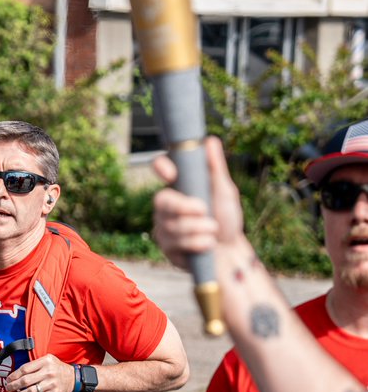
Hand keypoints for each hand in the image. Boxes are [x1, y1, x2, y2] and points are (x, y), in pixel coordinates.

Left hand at [4, 355, 73, 391]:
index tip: (8, 379)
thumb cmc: (56, 368)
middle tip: (8, 388)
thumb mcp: (47, 360)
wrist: (73, 377)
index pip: (25, 369)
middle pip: (26, 380)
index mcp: (45, 361)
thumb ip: (34, 364)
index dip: (14, 375)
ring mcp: (52, 383)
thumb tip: (17, 373)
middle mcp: (48, 372)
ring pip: (31, 391)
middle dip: (14, 386)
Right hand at [152, 136, 244, 267]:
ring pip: (172, 224)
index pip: (161, 168)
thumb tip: (210, 141)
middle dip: (184, 207)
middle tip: (204, 210)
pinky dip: (198, 243)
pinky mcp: (166, 247)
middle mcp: (166, 204)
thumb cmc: (226, 218)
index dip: (161, 167)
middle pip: (161, 200)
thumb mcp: (224, 191)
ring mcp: (163, 226)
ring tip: (213, 230)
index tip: (171, 173)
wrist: (230, 250)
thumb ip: (216, 168)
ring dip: (199, 228)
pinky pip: (176, 243)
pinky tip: (207, 244)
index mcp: (179, 185)